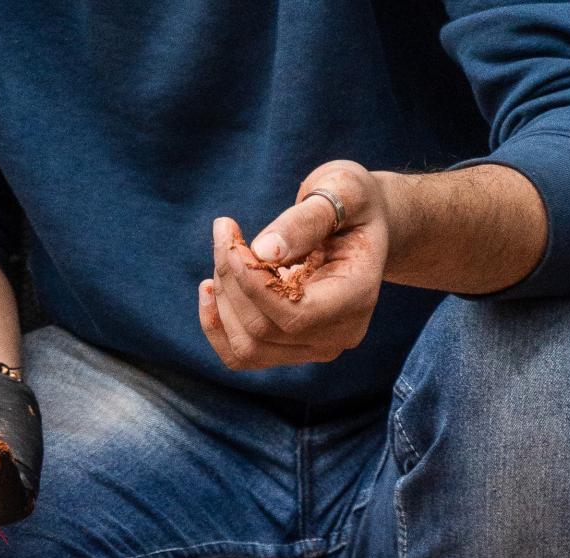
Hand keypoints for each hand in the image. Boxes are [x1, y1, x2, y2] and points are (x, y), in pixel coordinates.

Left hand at [199, 160, 388, 371]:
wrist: (359, 223)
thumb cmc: (352, 200)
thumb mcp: (341, 190)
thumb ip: (306, 220)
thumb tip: (263, 251)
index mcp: (357, 297)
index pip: (294, 314)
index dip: (252, 284)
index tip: (229, 241)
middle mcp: (337, 335)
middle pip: (263, 331)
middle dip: (232, 281)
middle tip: (224, 232)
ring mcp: (313, 349)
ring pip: (246, 348)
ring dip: (221, 302)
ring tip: (221, 254)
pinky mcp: (289, 350)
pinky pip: (241, 355)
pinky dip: (217, 325)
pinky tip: (209, 288)